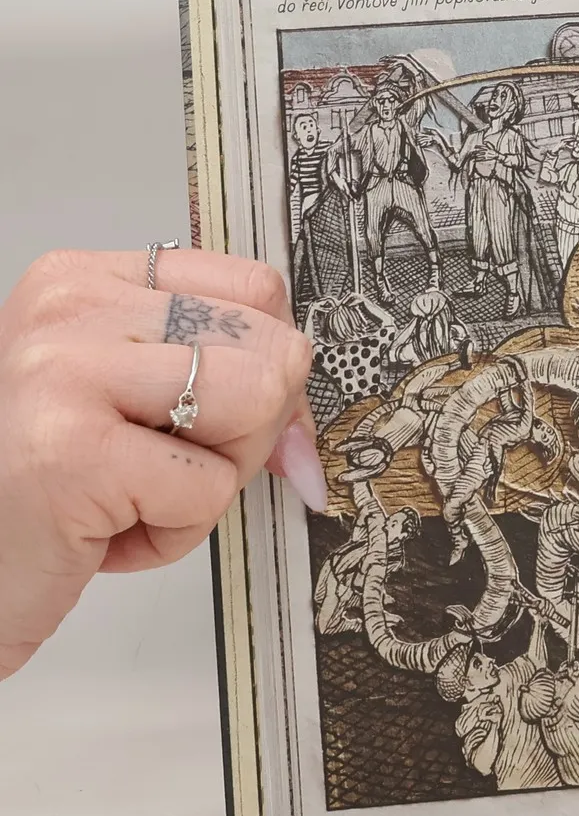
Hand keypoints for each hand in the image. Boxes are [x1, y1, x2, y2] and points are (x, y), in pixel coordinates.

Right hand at [0, 249, 322, 680]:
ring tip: (131, 496)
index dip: (267, 366)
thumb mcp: (130, 410)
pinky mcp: (72, 452)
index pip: (256, 287)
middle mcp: (70, 309)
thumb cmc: (37, 495)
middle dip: (244, 433)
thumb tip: (305, 426)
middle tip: (157, 471)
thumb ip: (225, 385)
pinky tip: (100, 534)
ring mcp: (64, 372)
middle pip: (271, 346)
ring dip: (215, 480)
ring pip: (256, 403)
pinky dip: (174, 534)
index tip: (218, 417)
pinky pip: (210, 489)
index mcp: (86, 281)